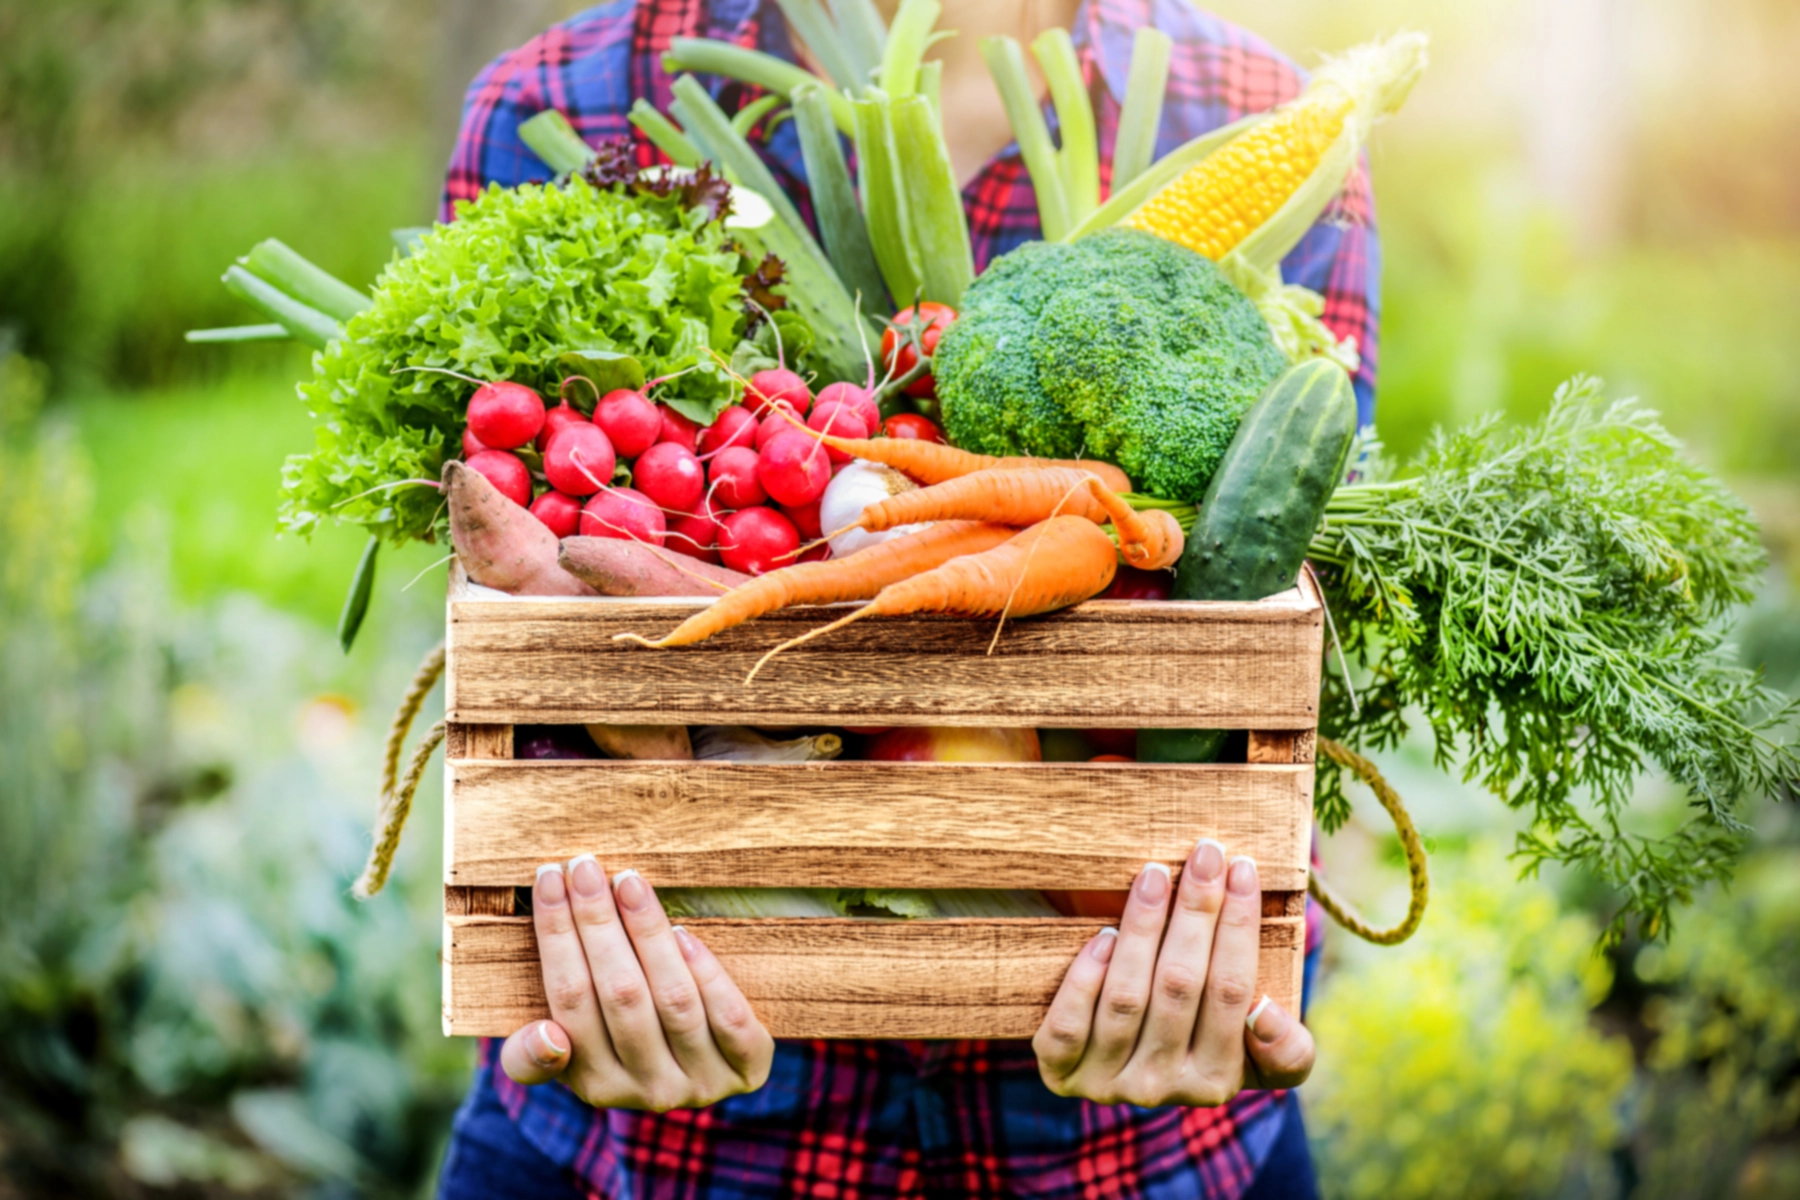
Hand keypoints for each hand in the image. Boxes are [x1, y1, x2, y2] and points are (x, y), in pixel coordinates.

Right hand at [499, 856, 773, 1110]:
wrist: (707, 1069)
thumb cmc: (623, 1042)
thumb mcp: (572, 1053)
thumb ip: (533, 1054)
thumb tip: (544, 1036)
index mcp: (594, 1085)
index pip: (568, 1001)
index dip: (557, 936)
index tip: (548, 878)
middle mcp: (647, 1091)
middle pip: (620, 994)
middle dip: (597, 921)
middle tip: (585, 865)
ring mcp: (701, 1082)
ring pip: (673, 999)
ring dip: (648, 933)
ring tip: (629, 881)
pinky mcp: (747, 1068)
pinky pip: (728, 1017)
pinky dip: (705, 972)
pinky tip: (683, 931)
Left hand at [1032, 841, 1314, 1105]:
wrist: (1114, 1055)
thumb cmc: (1194, 1029)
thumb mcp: (1251, 1046)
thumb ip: (1283, 1045)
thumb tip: (1265, 1012)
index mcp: (1218, 1081)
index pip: (1234, 994)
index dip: (1239, 929)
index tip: (1243, 869)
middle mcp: (1164, 1089)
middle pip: (1182, 985)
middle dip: (1197, 909)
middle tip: (1205, 852)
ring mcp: (1109, 1083)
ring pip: (1127, 997)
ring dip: (1142, 928)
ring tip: (1154, 873)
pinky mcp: (1062, 1073)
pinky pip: (1069, 1027)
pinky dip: (1086, 978)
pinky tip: (1103, 934)